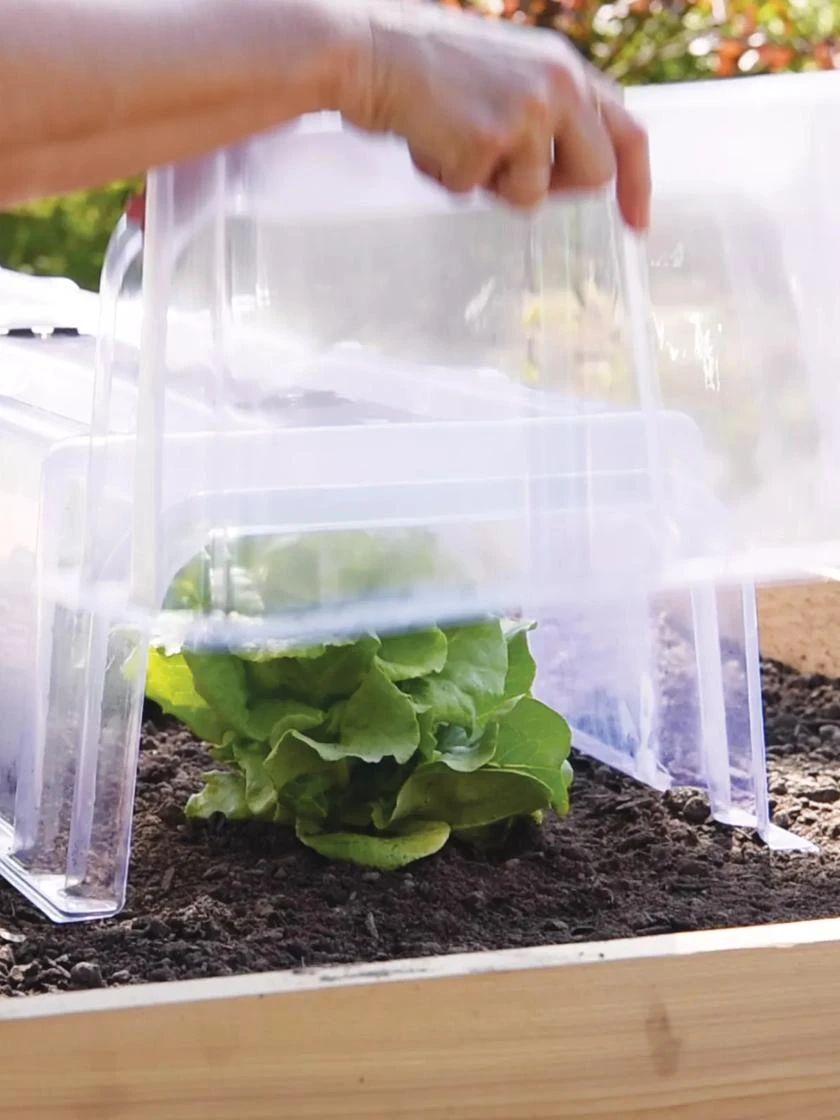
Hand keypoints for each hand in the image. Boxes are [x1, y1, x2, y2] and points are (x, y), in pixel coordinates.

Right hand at [338, 3, 649, 229]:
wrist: (371, 50)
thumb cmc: (428, 72)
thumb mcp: (506, 77)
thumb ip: (547, 113)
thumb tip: (559, 173)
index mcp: (565, 67)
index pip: (625, 131)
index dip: (636, 183)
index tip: (637, 224)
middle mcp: (559, 84)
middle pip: (593, 176)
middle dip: (552, 188)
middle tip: (505, 175)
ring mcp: (528, 110)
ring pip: (532, 195)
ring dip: (490, 186)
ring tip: (455, 141)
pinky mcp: (491, 137)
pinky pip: (478, 193)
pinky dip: (449, 180)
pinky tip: (430, 141)